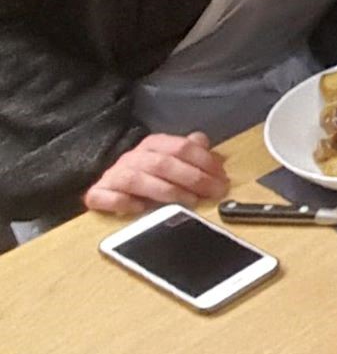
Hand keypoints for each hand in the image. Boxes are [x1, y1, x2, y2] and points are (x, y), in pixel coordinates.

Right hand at [84, 132, 228, 214]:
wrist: (111, 184)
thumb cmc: (150, 174)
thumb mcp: (174, 160)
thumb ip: (193, 153)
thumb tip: (209, 147)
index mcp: (154, 144)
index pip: (182, 147)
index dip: (205, 163)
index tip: (222, 179)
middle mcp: (133, 156)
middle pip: (163, 163)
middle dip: (193, 178)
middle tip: (213, 193)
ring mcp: (114, 174)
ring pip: (137, 179)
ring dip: (165, 191)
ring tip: (188, 202)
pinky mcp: (97, 193)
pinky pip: (105, 196)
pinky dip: (122, 202)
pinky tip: (139, 209)